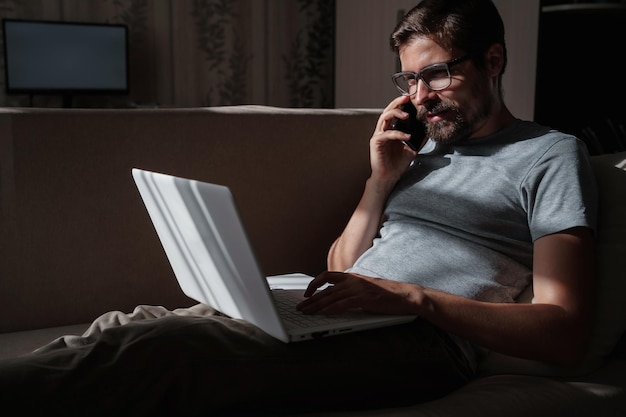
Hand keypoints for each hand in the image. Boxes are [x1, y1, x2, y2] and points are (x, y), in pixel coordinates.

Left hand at [296, 271, 421, 315]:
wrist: (405, 295)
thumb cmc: (388, 294)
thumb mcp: (366, 288)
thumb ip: (352, 291)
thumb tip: (338, 299)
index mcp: (353, 277)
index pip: (327, 276)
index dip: (314, 284)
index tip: (307, 293)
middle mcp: (353, 280)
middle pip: (325, 289)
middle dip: (311, 299)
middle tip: (300, 308)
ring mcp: (358, 289)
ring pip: (331, 297)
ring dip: (316, 306)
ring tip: (306, 313)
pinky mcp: (364, 298)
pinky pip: (342, 304)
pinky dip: (331, 309)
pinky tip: (323, 314)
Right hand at [369, 96, 418, 186]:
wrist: (389, 177)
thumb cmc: (397, 164)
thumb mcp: (412, 148)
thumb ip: (419, 139)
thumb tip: (430, 130)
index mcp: (391, 129)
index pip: (395, 112)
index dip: (402, 104)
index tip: (413, 98)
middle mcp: (383, 130)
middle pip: (388, 110)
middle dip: (397, 103)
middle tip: (407, 98)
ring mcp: (378, 136)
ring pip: (384, 118)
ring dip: (396, 114)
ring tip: (407, 115)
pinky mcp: (376, 143)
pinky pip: (386, 134)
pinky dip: (397, 134)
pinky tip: (407, 136)